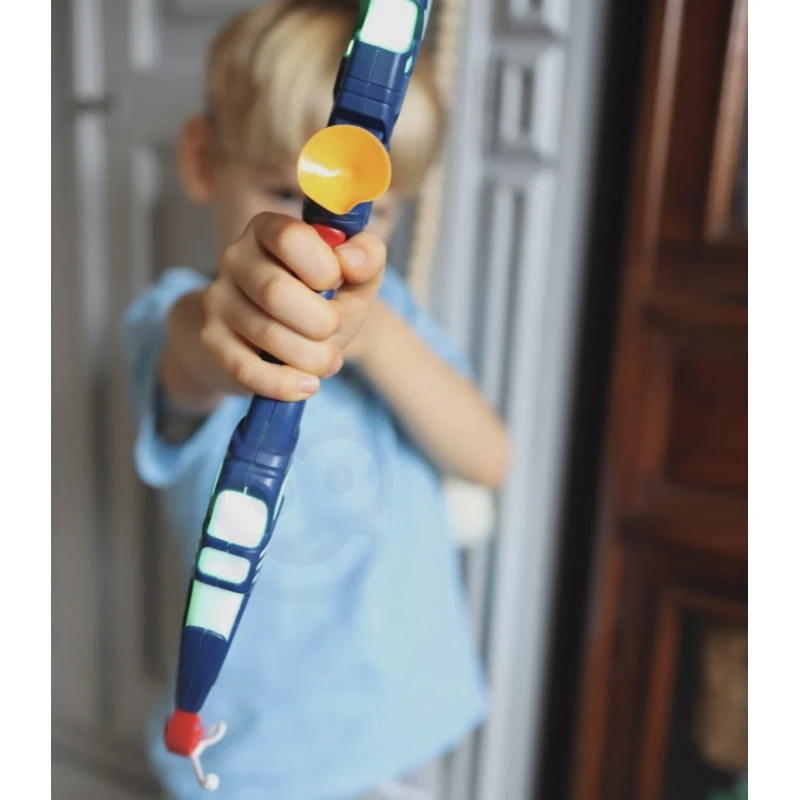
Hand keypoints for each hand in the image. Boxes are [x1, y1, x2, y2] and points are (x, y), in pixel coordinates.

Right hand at [199, 212, 385, 401]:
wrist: (284, 344)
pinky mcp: (213, 340)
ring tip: (328, 361)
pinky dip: (284, 383)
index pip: (290, 238)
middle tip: (334, 329)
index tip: (337, 283)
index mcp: (268, 229)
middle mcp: (235, 257)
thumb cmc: (322, 303)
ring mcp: (219, 299)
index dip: (324, 268)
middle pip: (274, 291)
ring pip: (265, 333)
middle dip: (321, 322)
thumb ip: (367, 258)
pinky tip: (307, 384)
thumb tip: (350, 261)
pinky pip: (245, 368)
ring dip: (310, 357)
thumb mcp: (353, 279)